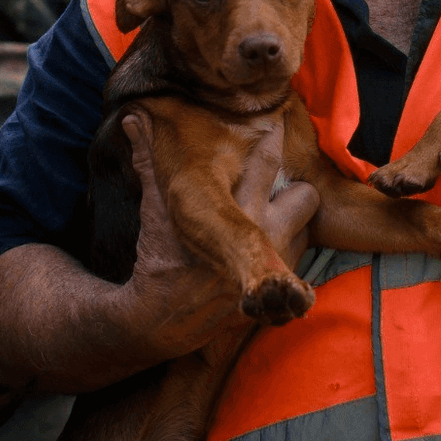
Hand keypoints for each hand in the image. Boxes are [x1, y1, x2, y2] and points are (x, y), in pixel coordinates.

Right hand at [120, 113, 318, 358]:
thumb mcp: (154, 209)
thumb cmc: (159, 260)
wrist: (162, 322)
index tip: (281, 120)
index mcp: (236, 210)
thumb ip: (151, 161)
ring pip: (307, 228)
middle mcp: (266, 235)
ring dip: (293, 223)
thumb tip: (134, 118)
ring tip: (267, 224)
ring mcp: (277, 266)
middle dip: (295, 190)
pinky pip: (299, 262)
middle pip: (306, 195)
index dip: (276, 136)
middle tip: (276, 190)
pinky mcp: (279, 292)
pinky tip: (265, 254)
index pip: (267, 160)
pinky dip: (286, 255)